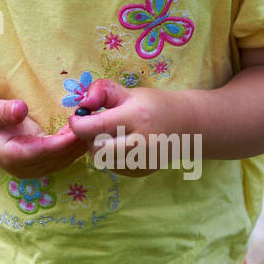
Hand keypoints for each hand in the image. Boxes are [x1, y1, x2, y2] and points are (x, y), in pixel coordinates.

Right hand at [0, 95, 89, 179]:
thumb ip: (6, 111)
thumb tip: (20, 109)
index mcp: (14, 157)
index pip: (46, 150)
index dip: (65, 140)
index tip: (82, 127)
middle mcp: (26, 168)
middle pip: (60, 157)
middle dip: (78, 141)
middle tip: (96, 122)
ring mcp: (35, 169)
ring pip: (65, 159)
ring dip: (80, 144)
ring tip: (95, 124)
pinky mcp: (42, 165)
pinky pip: (64, 157)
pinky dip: (76, 145)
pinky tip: (87, 130)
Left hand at [67, 78, 191, 175]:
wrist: (185, 126)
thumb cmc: (153, 105)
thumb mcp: (129, 91)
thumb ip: (102, 91)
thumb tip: (83, 104)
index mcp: (136, 117)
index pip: (96, 128)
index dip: (79, 124)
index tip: (78, 117)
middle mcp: (140, 143)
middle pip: (96, 149)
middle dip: (88, 138)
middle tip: (95, 127)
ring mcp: (142, 161)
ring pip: (102, 161)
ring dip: (98, 148)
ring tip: (110, 135)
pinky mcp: (141, 172)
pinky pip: (113, 167)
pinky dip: (110, 157)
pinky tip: (121, 145)